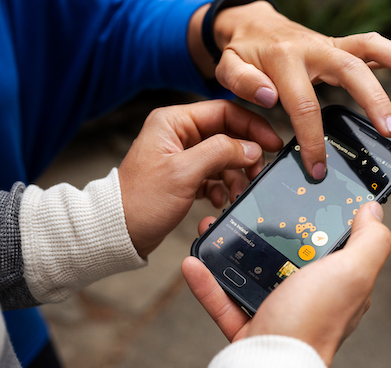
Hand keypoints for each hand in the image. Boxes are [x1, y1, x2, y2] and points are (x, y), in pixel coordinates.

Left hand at [118, 100, 282, 257]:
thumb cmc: (141, 201)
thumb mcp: (184, 173)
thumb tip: (251, 147)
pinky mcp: (183, 177)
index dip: (252, 126)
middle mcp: (177, 134)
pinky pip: (213, 175)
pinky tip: (219, 200)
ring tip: (237, 194)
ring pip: (222, 157)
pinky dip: (221, 187)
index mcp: (173, 122)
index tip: (272, 143)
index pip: (224, 112)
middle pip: (226, 135)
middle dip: (244, 155)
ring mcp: (181, 156)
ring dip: (234, 175)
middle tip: (258, 173)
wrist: (118, 232)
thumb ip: (220, 153)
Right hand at [182, 202, 390, 365]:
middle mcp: (308, 297)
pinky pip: (222, 298)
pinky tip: (194, 262)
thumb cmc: (315, 320)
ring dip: (227, 249)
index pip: (329, 242)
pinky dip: (206, 281)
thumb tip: (373, 210)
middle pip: (283, 254)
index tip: (294, 194)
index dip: (314, 217)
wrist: (271, 367)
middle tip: (244, 207)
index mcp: (336, 283)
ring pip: (249, 272)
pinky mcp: (246, 325)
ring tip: (213, 227)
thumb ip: (369, 240)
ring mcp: (276, 311)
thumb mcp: (353, 272)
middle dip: (262, 230)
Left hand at [188, 2, 390, 178]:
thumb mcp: (228, 68)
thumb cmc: (242, 53)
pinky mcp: (342, 47)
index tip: (318, 168)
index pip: (304, 105)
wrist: (252, 25)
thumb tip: (271, 96)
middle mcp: (315, 49)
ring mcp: (332, 46)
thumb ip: (244, 82)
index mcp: (285, 61)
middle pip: (351, 71)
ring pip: (372, 49)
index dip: (311, 140)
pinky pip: (376, 49)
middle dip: (375, 100)